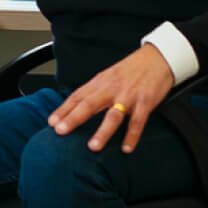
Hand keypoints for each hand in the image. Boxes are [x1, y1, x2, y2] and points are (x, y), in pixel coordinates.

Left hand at [48, 44, 174, 152]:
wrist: (156, 59)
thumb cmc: (130, 70)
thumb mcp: (108, 77)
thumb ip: (94, 92)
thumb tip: (77, 107)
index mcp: (99, 82)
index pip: (77, 96)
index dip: (63, 109)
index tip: (51, 122)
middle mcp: (111, 89)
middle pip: (89, 104)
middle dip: (74, 118)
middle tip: (61, 131)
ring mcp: (128, 96)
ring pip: (113, 115)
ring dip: (102, 132)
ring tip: (93, 147)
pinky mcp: (145, 102)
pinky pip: (138, 121)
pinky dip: (132, 135)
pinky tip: (126, 148)